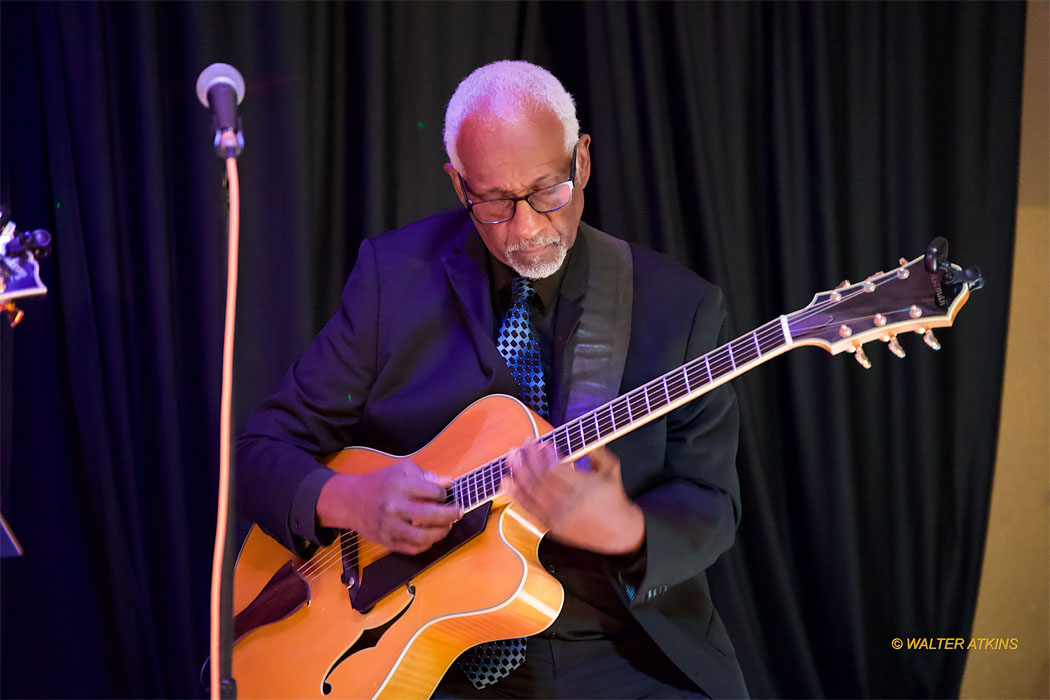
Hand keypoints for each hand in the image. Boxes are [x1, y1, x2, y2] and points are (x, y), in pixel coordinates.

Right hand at [316, 459, 461, 554]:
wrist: (351, 501)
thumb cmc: (380, 483)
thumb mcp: (401, 470)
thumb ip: (426, 475)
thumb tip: (448, 483)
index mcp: (399, 486)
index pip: (433, 492)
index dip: (444, 494)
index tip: (445, 495)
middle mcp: (394, 507)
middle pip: (430, 516)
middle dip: (450, 515)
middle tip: (458, 513)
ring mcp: (390, 526)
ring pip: (422, 537)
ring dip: (441, 533)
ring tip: (447, 526)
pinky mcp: (387, 541)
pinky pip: (412, 549)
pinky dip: (426, 544)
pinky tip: (431, 536)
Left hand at [505, 441, 644, 554]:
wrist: (617, 534)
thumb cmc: (613, 499)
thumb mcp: (611, 471)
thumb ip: (598, 452)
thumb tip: (582, 438)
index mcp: (583, 488)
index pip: (556, 468)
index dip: (544, 454)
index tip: (539, 442)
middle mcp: (568, 503)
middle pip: (540, 478)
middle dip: (528, 459)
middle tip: (520, 445)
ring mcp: (557, 516)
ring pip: (531, 491)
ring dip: (518, 472)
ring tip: (511, 457)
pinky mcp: (550, 525)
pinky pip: (528, 508)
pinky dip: (515, 494)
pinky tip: (506, 481)